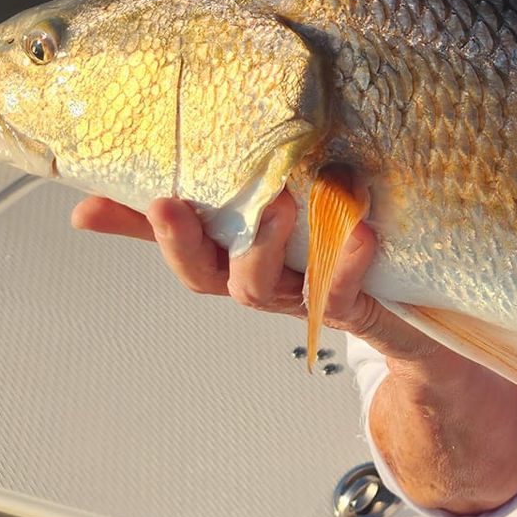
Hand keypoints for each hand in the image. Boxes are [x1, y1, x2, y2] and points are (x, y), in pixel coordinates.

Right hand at [71, 191, 433, 364]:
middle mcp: (262, 282)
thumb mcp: (278, 217)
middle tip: (170, 202)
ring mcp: (302, 299)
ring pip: (260, 288)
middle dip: (182, 241)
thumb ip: (218, 196)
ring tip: (282, 199)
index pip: (177, 243)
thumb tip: (107, 194)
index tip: (99, 205)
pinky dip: (344, 265)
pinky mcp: (352, 309)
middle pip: (205, 273)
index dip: (137, 228)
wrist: (417, 322)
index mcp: (238, 256)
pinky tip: (359, 232)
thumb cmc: (338, 257)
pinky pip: (336, 296)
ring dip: (263, 244)